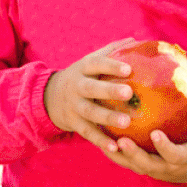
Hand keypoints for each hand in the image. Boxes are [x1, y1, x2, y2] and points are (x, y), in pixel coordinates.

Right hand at [43, 38, 139, 152]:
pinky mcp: (74, 124)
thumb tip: (136, 40)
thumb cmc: (83, 76)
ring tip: (127, 122)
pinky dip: (101, 141)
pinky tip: (116, 147)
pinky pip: (88, 133)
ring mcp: (74, 106)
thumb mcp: (91, 61)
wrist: (50, 96)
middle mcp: (77, 86)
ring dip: (107, 117)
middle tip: (129, 93)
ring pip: (90, 112)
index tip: (129, 69)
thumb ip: (112, 51)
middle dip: (109, 90)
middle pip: (92, 88)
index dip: (111, 65)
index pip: (96, 63)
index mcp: (83, 68)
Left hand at [103, 89, 186, 183]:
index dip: (165, 148)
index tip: (156, 134)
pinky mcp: (146, 169)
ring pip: (134, 167)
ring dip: (119, 156)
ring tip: (105, 141)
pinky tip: (102, 139)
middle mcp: (168, 169)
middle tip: (121, 140)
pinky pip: (128, 163)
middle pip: (148, 165)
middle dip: (134, 155)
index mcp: (186, 159)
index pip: (175, 156)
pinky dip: (115, 154)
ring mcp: (155, 170)